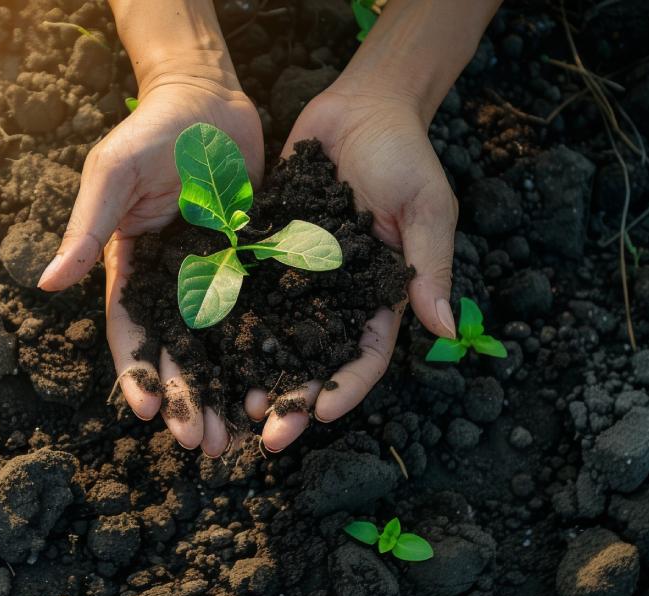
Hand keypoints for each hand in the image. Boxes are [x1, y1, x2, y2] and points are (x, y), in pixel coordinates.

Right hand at [38, 75, 263, 454]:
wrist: (209, 99)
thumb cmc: (150, 132)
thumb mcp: (111, 175)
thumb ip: (86, 229)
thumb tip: (48, 284)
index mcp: (131, 270)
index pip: (131, 334)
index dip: (139, 376)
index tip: (150, 414)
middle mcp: (171, 283)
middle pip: (178, 353)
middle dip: (187, 400)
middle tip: (201, 444)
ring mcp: (213, 277)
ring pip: (220, 346)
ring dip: (226, 389)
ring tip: (240, 432)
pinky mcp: (251, 265)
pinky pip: (260, 314)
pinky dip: (265, 350)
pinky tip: (279, 382)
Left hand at [251, 84, 457, 450]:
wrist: (361, 107)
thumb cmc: (404, 154)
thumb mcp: (426, 207)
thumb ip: (428, 265)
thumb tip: (445, 329)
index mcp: (379, 296)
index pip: (365, 357)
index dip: (345, 389)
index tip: (319, 415)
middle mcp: (335, 297)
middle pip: (313, 361)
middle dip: (292, 400)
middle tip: (265, 435)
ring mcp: (298, 278)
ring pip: (274, 338)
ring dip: (254, 374)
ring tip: (229, 405)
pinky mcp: (264, 252)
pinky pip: (244, 293)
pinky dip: (227, 323)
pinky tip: (203, 348)